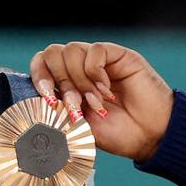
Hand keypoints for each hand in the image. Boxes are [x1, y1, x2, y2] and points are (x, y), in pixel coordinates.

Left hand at [30, 42, 173, 162]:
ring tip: (95, 103)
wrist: (149, 136)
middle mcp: (80, 68)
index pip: (40, 64)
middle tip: (75, 105)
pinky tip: (106, 90)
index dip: (38, 77)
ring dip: (79, 81)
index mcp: (66, 84)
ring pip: (71, 50)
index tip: (47, 99)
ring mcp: (98, 60)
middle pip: (52, 53)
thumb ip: (57, 111)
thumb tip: (37, 101)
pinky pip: (94, 51)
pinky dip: (95, 73)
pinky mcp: (117, 54)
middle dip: (59, 81)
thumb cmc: (117, 134)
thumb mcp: (78, 127)